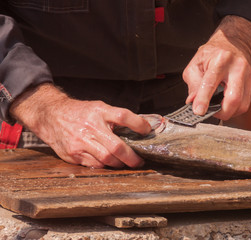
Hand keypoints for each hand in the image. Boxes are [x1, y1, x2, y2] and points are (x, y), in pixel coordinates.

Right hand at [10, 84, 150, 167]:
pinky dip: (104, 166)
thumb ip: (115, 118)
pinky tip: (108, 163)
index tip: (147, 130)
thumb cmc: (80, 113)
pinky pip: (94, 165)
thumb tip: (139, 129)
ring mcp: (81, 142)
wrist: (51, 116)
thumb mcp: (98, 108)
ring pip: (106, 159)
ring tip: (125, 163)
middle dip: (132, 157)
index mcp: (99, 111)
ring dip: (119, 164)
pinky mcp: (73, 154)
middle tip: (139, 161)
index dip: (138, 124)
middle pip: (116, 146)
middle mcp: (90, 127)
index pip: (123, 116)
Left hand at [183, 16, 250, 119]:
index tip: (198, 111)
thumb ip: (193, 84)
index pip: (211, 83)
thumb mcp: (195, 65)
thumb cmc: (212, 56)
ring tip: (218, 106)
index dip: (203, 99)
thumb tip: (193, 102)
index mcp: (221, 59)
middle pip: (234, 98)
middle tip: (211, 112)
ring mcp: (249, 75)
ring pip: (242, 105)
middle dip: (222, 112)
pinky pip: (246, 103)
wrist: (233, 45)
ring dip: (228, 112)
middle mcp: (238, 66)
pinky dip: (235, 107)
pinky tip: (227, 100)